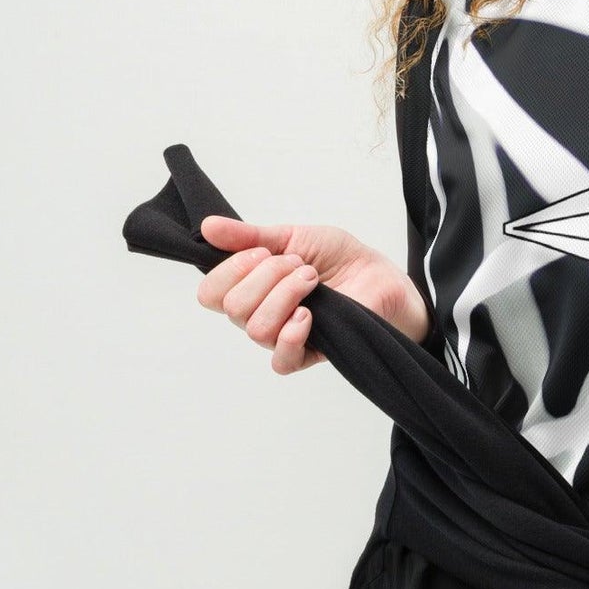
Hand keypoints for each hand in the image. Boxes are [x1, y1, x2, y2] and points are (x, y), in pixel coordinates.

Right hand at [194, 213, 430, 372]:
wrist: (380, 275)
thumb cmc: (338, 258)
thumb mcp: (293, 236)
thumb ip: (250, 236)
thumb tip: (208, 227)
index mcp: (250, 287)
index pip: (211, 293)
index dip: (231, 270)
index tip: (262, 251)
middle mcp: (260, 314)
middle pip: (233, 308)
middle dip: (268, 275)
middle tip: (300, 264)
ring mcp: (283, 336)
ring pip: (256, 329)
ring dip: (286, 295)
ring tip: (313, 280)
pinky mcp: (308, 354)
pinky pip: (281, 361)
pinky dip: (292, 334)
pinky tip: (309, 314)